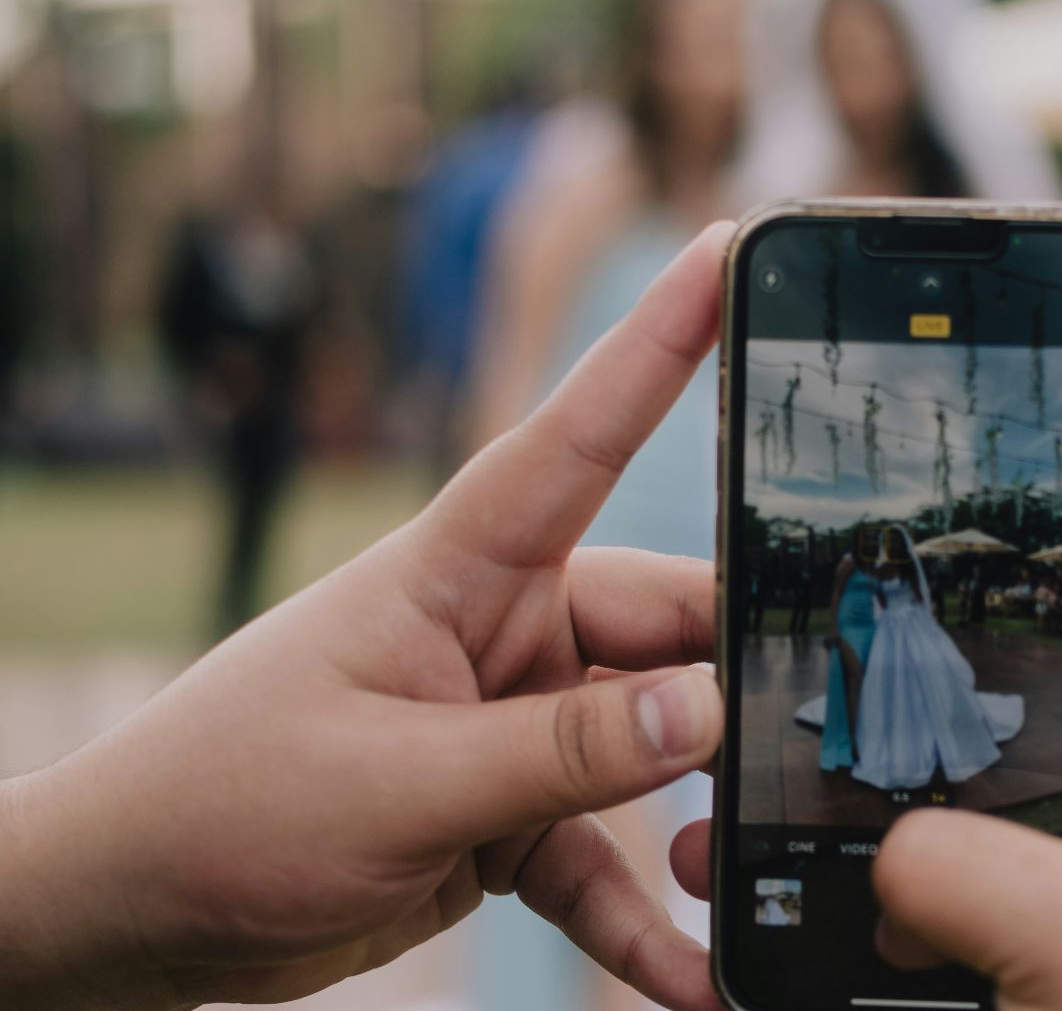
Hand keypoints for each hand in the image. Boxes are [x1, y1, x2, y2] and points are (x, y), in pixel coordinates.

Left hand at [0, 223, 736, 1010]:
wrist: (132, 913)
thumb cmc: (222, 805)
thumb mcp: (397, 780)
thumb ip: (560, 749)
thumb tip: (704, 709)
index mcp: (460, 572)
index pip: (578, 437)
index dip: (659, 343)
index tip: (730, 247)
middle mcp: (504, 631)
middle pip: (664, 629)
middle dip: (733, 689)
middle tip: (806, 743)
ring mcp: (513, 723)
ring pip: (651, 749)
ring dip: (696, 827)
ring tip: (742, 886)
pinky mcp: (509, 813)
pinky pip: (604, 857)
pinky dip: (645, 917)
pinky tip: (690, 977)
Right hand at [666, 534, 1061, 1010]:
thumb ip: (974, 871)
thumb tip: (885, 866)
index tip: (972, 490)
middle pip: (1012, 715)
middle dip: (898, 699)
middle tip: (789, 671)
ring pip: (943, 839)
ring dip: (842, 829)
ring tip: (731, 822)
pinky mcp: (1028, 992)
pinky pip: (919, 936)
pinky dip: (846, 932)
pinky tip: (766, 929)